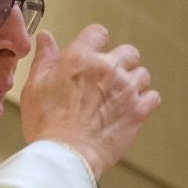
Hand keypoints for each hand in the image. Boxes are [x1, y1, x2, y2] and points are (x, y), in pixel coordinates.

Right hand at [21, 24, 159, 176]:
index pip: (98, 33)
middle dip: (121, 61)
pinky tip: (133, 108)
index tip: (95, 51)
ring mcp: (126, 89)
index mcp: (81, 58)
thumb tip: (46, 37)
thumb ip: (45, 58)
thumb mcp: (34, 86)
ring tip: (122, 95)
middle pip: (128, 51)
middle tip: (110, 77)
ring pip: (142, 74)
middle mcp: (107, 68)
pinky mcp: (138, 111)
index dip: (96, 41)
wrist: (67, 154)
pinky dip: (146, 101)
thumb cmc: (47, 123)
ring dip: (134, 81)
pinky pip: (153, 97)